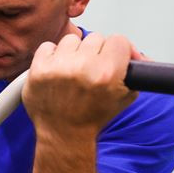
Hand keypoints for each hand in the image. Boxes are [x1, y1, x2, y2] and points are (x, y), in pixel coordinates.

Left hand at [23, 33, 143, 138]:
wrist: (64, 134)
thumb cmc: (93, 117)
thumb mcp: (125, 96)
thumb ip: (135, 71)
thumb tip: (136, 52)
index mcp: (106, 73)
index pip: (118, 40)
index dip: (117, 51)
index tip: (112, 58)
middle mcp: (82, 68)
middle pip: (95, 38)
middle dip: (95, 53)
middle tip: (91, 70)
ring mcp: (57, 68)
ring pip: (71, 40)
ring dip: (73, 52)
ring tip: (73, 70)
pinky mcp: (38, 70)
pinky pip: (47, 46)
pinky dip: (51, 56)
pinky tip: (56, 70)